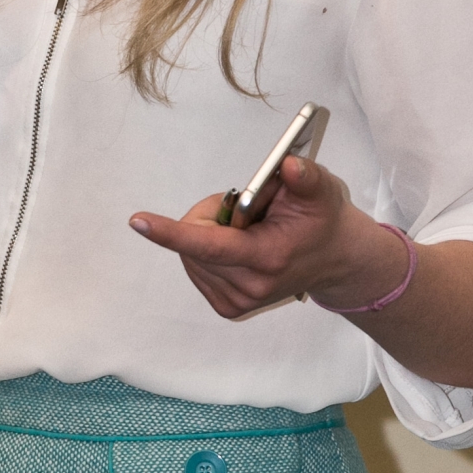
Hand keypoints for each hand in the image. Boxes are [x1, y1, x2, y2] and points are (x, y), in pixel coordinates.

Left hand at [129, 155, 409, 318]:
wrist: (335, 259)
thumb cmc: (321, 220)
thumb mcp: (321, 190)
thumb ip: (304, 177)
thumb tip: (288, 165)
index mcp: (267, 257)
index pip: (209, 245)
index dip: (171, 232)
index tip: (138, 221)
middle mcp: (249, 286)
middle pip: (195, 239)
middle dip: (212, 214)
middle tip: (249, 209)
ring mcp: (238, 301)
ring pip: (191, 252)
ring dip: (210, 232)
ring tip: (249, 229)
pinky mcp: (229, 307)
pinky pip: (196, 265)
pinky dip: (209, 249)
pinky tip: (240, 246)